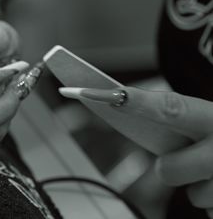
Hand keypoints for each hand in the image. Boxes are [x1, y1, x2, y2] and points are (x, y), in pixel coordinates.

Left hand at [59, 86, 212, 216]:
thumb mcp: (211, 120)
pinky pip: (210, 211)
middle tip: (185, 160)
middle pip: (168, 169)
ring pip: (192, 194)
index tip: (101, 95)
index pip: (169, 108)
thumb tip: (128, 113)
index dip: (136, 104)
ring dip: (202, 185)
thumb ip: (182, 121)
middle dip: (171, 167)